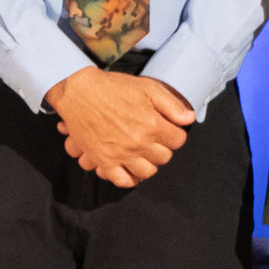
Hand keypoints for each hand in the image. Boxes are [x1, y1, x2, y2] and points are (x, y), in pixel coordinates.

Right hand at [47, 68, 192, 187]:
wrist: (80, 92)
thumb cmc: (114, 88)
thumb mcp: (148, 88)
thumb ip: (171, 105)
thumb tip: (189, 119)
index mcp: (152, 125)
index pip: (178, 141)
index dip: (175, 134)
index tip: (168, 130)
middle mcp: (139, 143)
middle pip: (164, 157)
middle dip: (162, 148)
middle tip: (154, 140)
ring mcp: (121, 154)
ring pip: (147, 172)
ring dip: (148, 164)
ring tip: (143, 154)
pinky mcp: (104, 160)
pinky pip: (122, 180)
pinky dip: (129, 179)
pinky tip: (130, 169)